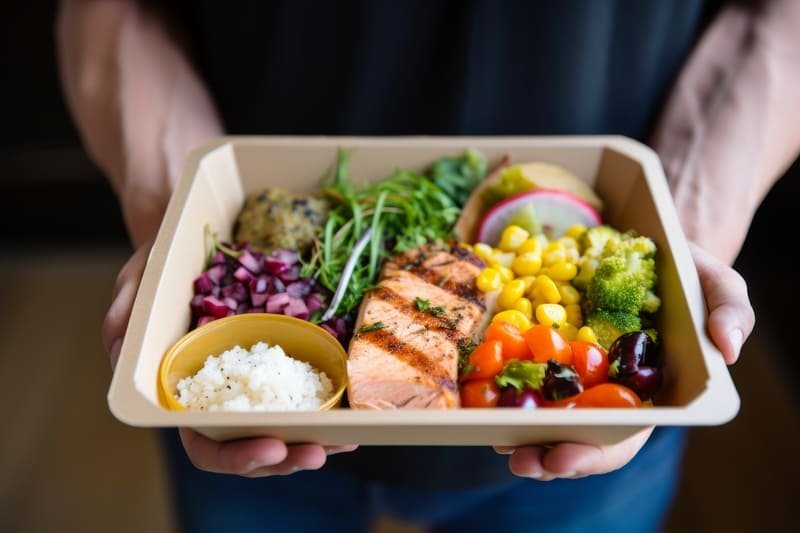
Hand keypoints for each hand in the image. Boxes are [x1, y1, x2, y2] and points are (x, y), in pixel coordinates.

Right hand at [102, 245, 357, 476]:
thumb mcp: (138, 281)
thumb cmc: (161, 269)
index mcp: (182, 397)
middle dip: (284, 459)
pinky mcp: (276, 375)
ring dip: (311, 445)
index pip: (205, 445)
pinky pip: (300, 405)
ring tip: (343, 445)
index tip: (270, 447)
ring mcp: (250, 392)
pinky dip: (323, 418)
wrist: (193, 249)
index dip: (236, 456)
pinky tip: (347, 419)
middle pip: (251, 451)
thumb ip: (126, 314)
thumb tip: (119, 349)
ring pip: (280, 437)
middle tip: (317, 452)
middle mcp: (218, 403)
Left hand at [497, 243, 754, 479]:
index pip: (619, 437)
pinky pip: (522, 377)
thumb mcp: (717, 285)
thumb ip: (730, 312)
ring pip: (544, 417)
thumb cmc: (687, 278)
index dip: (591, 454)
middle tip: (519, 458)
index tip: (561, 457)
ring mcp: (572, 376)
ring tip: (494, 435)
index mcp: (645, 395)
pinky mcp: (545, 351)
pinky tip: (481, 396)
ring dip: (517, 432)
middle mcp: (604, 394)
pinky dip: (503, 391)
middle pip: (575, 438)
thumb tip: (728, 348)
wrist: (647, 250)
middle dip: (546, 454)